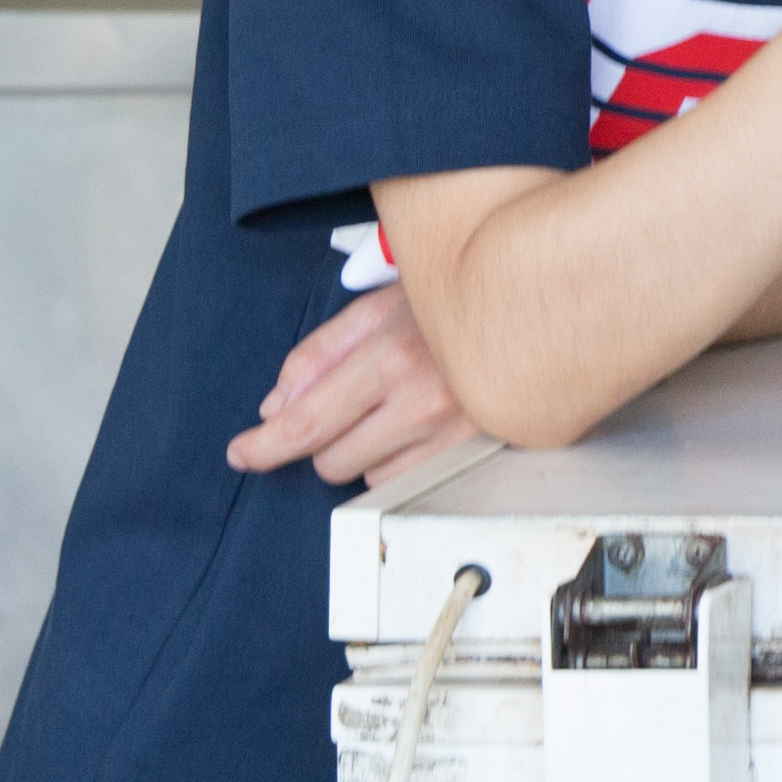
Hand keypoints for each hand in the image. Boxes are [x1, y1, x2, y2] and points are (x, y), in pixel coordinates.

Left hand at [227, 281, 478, 486]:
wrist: (540, 308)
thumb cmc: (458, 301)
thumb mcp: (380, 305)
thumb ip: (320, 353)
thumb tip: (275, 407)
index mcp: (391, 357)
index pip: (307, 423)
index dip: (263, 447)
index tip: (241, 454)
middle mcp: (422, 402)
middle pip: (331, 459)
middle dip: (324, 439)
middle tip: (348, 403)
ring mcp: (452, 434)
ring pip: (367, 476)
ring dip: (365, 450)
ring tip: (398, 405)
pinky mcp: (473, 454)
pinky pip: (406, 480)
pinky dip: (400, 459)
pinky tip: (421, 423)